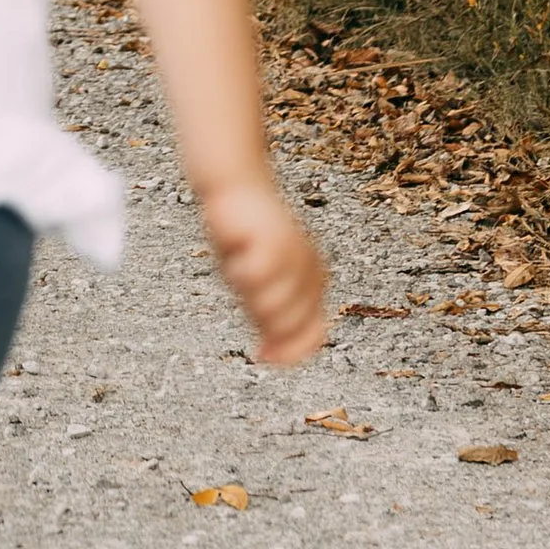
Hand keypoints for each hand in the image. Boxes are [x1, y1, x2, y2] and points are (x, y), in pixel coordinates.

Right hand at [199, 176, 326, 368]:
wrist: (237, 188)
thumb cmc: (248, 239)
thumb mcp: (262, 284)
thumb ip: (272, 321)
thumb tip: (272, 359)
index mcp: (313, 286)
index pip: (312, 336)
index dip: (291, 352)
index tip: (264, 356)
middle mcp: (309, 273)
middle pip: (287, 326)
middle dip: (259, 319)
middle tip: (243, 291)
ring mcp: (293, 258)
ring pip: (271, 305)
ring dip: (246, 293)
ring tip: (239, 268)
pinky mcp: (272, 241)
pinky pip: (257, 276)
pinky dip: (240, 271)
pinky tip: (235, 255)